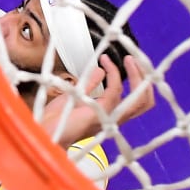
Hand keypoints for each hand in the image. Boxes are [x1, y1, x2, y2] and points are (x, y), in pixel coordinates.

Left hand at [36, 53, 154, 147]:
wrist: (44, 130)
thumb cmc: (56, 117)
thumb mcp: (75, 95)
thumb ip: (90, 84)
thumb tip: (100, 70)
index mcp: (110, 115)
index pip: (136, 101)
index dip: (138, 81)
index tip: (128, 61)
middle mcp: (114, 118)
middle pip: (145, 102)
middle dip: (144, 79)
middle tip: (135, 60)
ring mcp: (110, 117)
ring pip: (139, 98)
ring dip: (136, 74)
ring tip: (129, 59)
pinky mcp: (102, 113)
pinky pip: (116, 90)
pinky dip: (114, 73)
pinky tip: (104, 63)